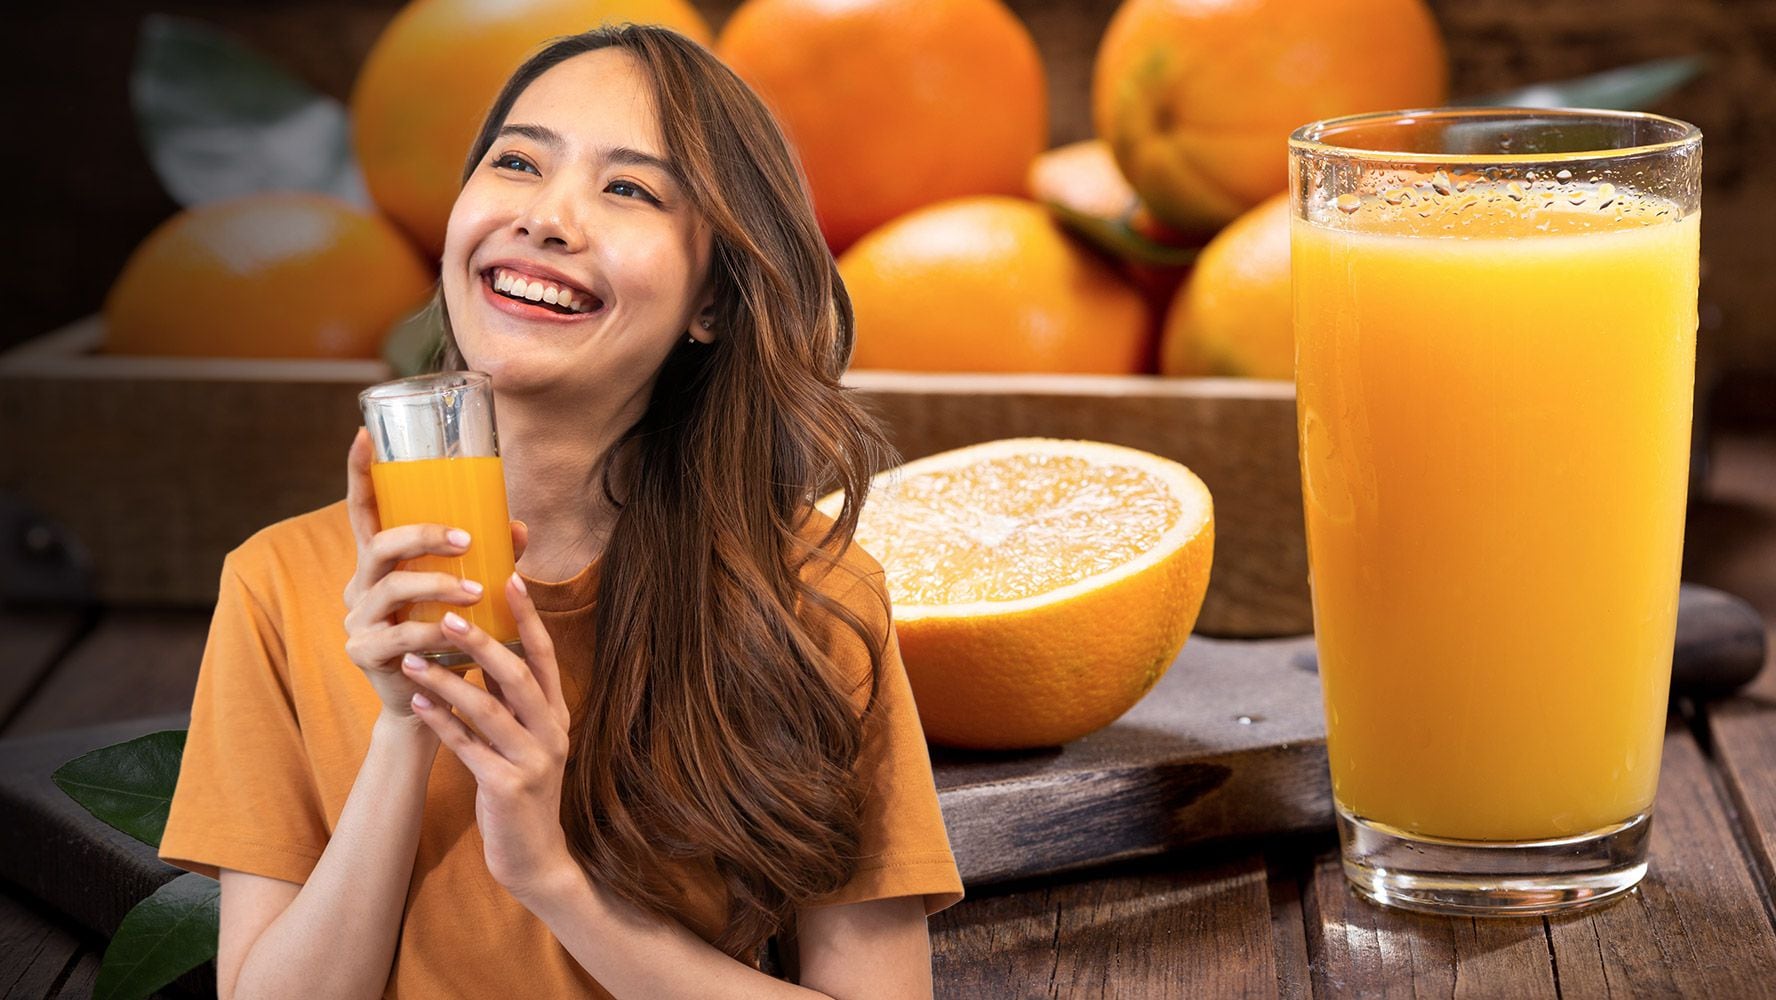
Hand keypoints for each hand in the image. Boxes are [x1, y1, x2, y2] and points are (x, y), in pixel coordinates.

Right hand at [341, 427, 528, 718]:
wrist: (433, 699)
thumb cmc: (452, 633)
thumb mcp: (470, 589)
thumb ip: (491, 558)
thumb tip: (519, 525)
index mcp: (380, 560)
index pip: (364, 509)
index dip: (359, 473)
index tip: (364, 435)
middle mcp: (362, 584)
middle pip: (379, 545)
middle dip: (423, 536)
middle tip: (466, 539)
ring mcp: (359, 619)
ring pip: (392, 590)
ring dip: (437, 586)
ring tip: (477, 592)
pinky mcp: (365, 653)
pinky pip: (400, 637)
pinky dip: (434, 633)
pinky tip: (459, 635)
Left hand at [400, 571, 576, 901]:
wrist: (534, 856)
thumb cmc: (522, 787)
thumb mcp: (526, 737)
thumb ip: (512, 697)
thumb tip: (487, 644)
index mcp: (556, 713)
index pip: (545, 654)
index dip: (528, 616)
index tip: (508, 577)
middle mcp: (551, 732)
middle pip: (519, 674)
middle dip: (482, 642)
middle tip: (446, 614)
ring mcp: (532, 760)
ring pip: (489, 708)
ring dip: (448, 679)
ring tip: (413, 658)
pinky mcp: (506, 787)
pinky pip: (468, 747)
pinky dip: (441, 723)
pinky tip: (417, 703)